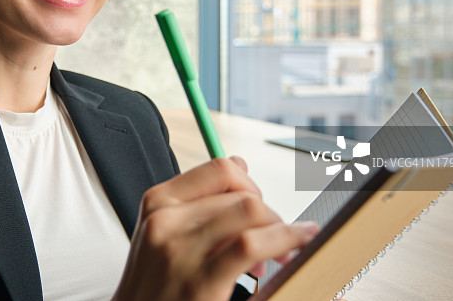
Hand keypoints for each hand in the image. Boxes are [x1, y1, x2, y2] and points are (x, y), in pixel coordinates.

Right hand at [112, 157, 318, 300]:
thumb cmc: (156, 289)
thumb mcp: (166, 235)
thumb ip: (200, 200)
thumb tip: (239, 164)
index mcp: (158, 202)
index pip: (220, 170)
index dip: (250, 185)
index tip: (258, 206)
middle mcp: (165, 220)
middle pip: (240, 192)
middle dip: (268, 212)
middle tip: (275, 237)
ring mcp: (180, 250)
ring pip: (250, 210)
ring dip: (279, 227)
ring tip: (279, 254)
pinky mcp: (200, 281)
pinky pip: (252, 244)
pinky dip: (285, 239)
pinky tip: (296, 244)